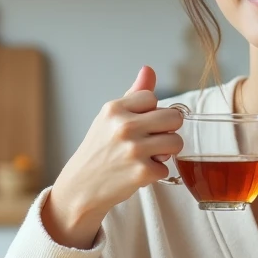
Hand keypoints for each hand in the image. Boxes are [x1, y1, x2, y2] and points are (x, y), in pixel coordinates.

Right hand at [43, 66, 182, 248]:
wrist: (80, 188)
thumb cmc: (98, 151)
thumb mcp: (109, 119)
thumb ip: (133, 95)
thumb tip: (149, 69)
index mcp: (115, 109)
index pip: (153, 98)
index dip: (150, 112)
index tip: (139, 125)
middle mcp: (124, 126)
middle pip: (173, 117)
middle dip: (167, 130)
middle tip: (151, 141)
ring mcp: (134, 150)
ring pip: (176, 142)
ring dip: (166, 152)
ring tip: (147, 157)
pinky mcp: (142, 173)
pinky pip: (167, 167)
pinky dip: (156, 173)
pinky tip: (138, 173)